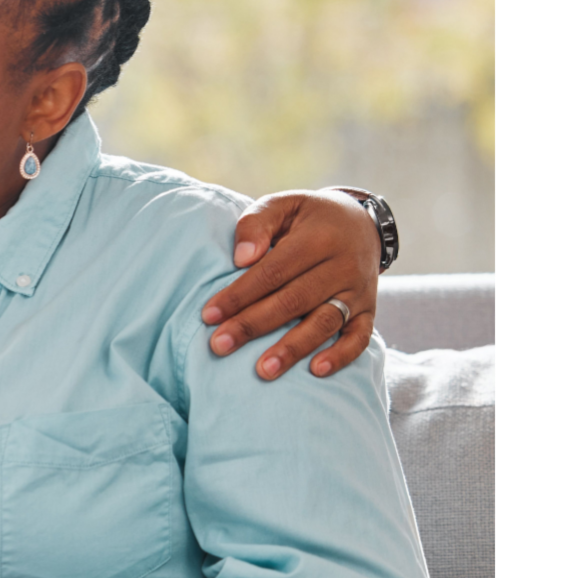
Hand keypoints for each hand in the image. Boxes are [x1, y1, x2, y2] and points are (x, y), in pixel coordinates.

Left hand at [200, 188, 379, 379]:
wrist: (361, 223)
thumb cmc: (307, 218)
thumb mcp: (284, 205)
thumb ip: (258, 223)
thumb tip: (242, 258)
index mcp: (318, 238)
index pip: (273, 271)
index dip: (240, 294)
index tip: (208, 315)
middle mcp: (343, 266)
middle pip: (293, 300)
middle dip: (253, 325)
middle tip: (220, 346)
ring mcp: (358, 291)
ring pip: (324, 322)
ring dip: (293, 348)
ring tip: (264, 370)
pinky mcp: (368, 310)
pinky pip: (360, 337)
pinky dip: (342, 355)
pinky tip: (316, 371)